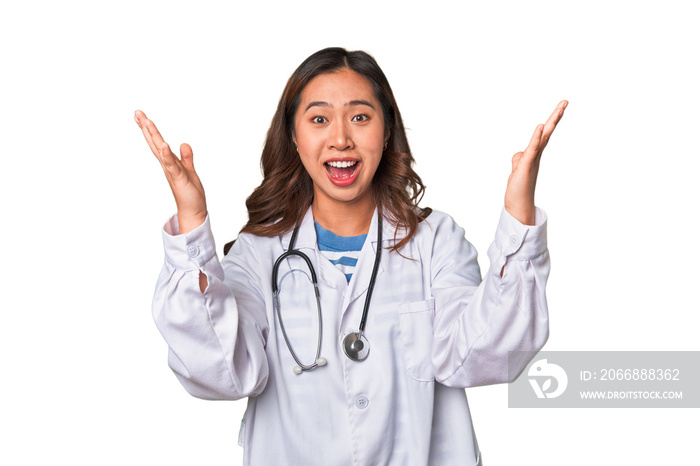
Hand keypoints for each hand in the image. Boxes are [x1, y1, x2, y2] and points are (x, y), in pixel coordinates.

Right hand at [135, 110, 206, 233]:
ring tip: (147, 122)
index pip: (157, 142)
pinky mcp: (178, 177)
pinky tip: (165, 144)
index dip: (149, 129)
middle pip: (155, 143)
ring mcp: (171, 170)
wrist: (192, 211)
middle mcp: (167, 165)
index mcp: (169, 161)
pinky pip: (172, 164)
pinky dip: (167, 154)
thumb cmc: (189, 192)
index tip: (141, 115)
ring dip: (154, 136)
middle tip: (137, 112)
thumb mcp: (189, 171)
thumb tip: (183, 144)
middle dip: (146, 128)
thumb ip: (187, 158)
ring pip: (161, 150)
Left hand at [504, 100, 567, 224]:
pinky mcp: (526, 166)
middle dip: (556, 116)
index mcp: (534, 154)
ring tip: (560, 108)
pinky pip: (531, 149)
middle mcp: (536, 155)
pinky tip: (539, 127)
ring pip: (542, 138)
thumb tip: (520, 154)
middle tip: (565, 102)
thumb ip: (519, 159)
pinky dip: (535, 138)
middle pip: (547, 132)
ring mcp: (533, 159)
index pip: (543, 133)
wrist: (518, 205)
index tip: (561, 107)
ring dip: (550, 123)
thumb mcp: (518, 169)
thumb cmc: (519, 188)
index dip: (551, 120)